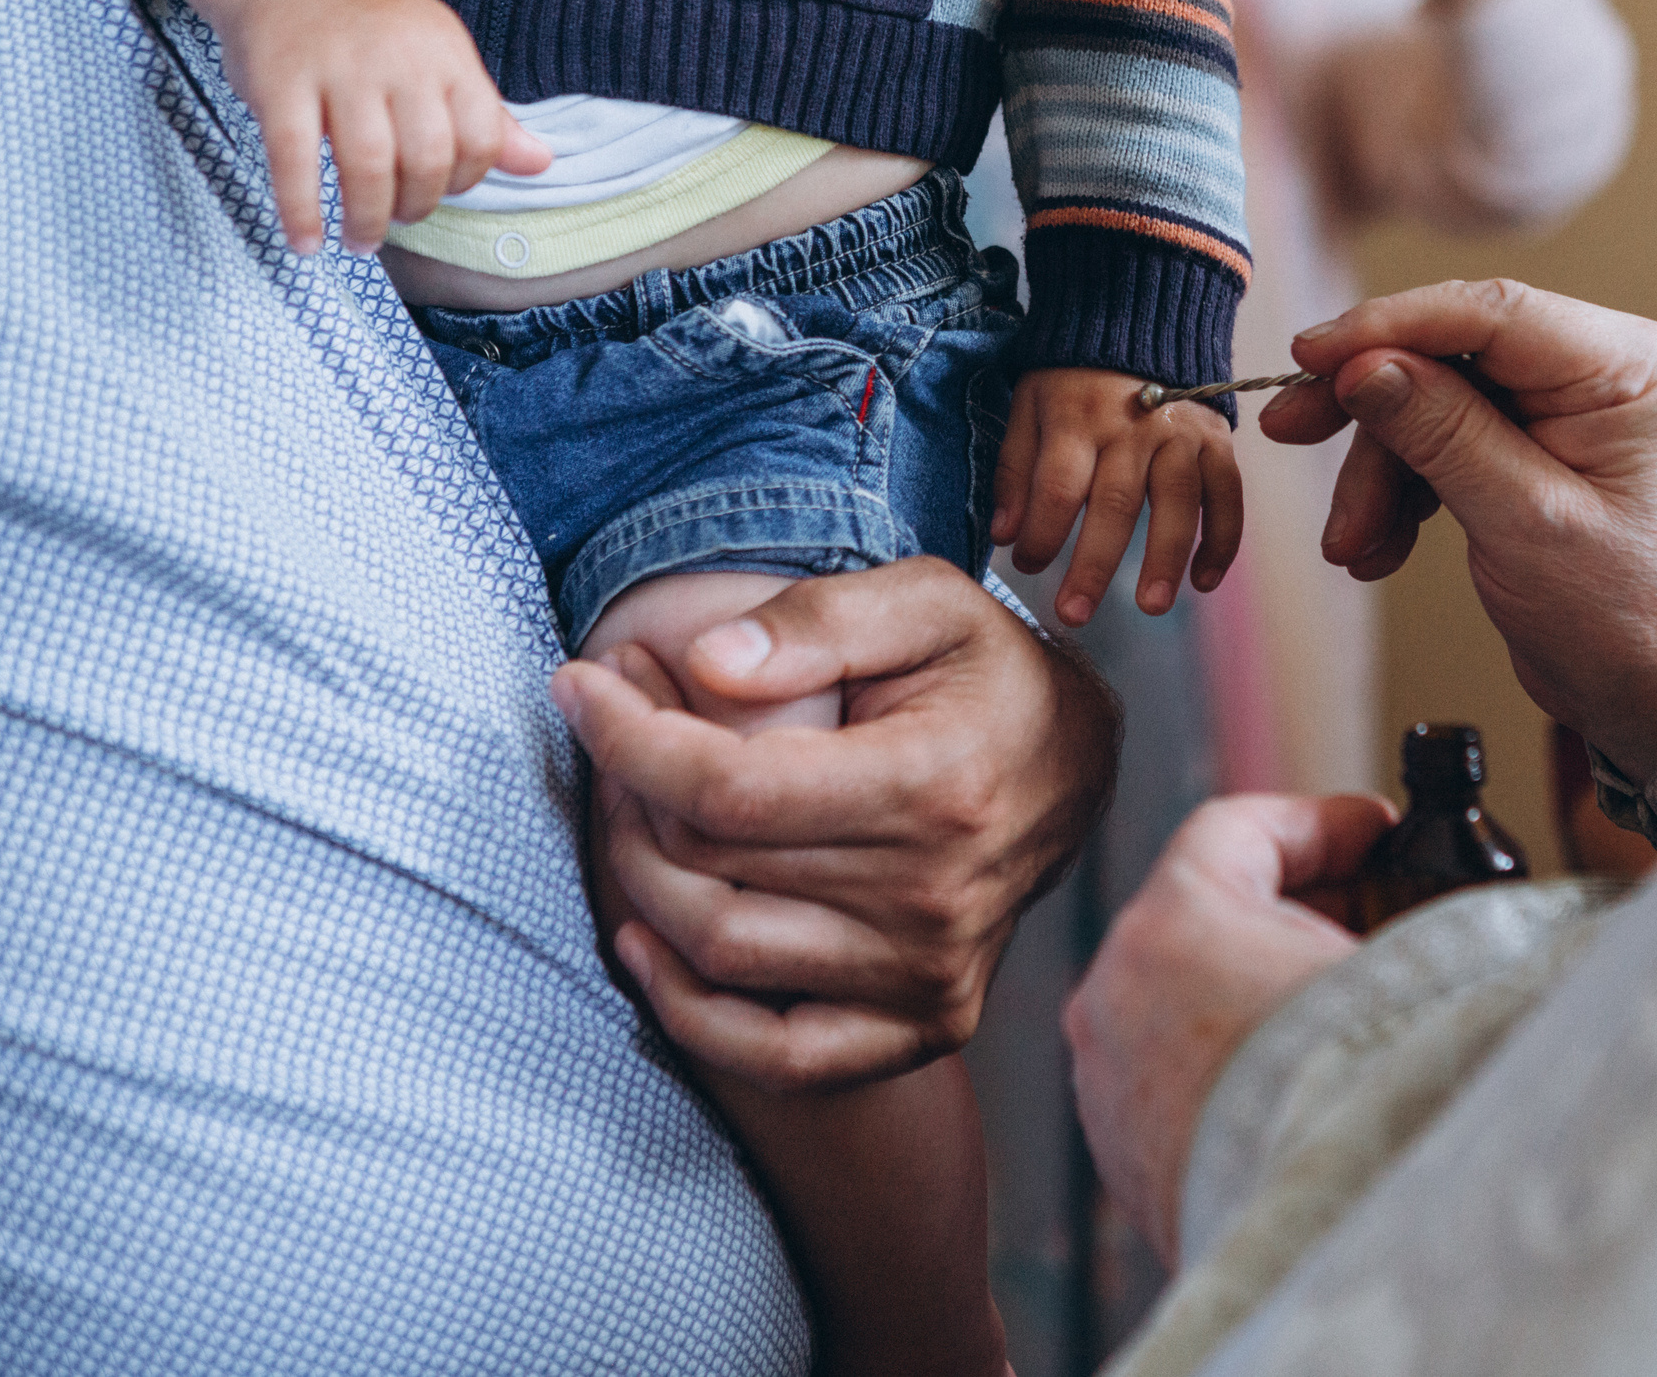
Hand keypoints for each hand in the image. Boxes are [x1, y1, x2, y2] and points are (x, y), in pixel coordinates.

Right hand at [215, 0, 548, 254]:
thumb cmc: (373, 24)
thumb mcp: (441, 55)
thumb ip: (486, 114)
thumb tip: (542, 163)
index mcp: (446, 53)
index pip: (481, 139)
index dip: (467, 179)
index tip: (441, 190)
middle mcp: (397, 58)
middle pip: (427, 158)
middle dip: (417, 205)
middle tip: (398, 219)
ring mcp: (336, 67)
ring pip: (368, 164)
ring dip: (367, 218)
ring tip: (362, 240)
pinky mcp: (278, 80)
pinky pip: (293, 158)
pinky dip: (301, 210)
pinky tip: (306, 241)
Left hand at [551, 558, 1119, 1089]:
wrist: (1075, 766)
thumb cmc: (986, 672)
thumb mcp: (926, 602)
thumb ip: (817, 621)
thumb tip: (704, 663)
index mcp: (936, 787)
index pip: (729, 790)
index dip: (630, 739)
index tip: (581, 684)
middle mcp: (936, 899)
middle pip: (710, 869)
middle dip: (626, 786)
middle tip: (607, 719)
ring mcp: (932, 976)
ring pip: (719, 952)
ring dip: (638, 878)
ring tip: (625, 803)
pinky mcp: (929, 1024)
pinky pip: (776, 1055)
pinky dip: (689, 1012)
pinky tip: (644, 940)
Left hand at [989, 367, 1242, 626]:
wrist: (1141, 316)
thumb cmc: (1073, 377)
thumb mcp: (1029, 405)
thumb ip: (1015, 469)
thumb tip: (1004, 536)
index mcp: (1077, 417)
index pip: (1058, 487)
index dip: (1042, 534)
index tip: (1027, 566)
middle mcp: (1132, 426)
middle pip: (1115, 504)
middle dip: (1094, 565)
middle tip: (1075, 614)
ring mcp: (1180, 434)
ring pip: (1177, 503)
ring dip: (1165, 559)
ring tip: (1150, 607)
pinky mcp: (1217, 440)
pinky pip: (1227, 495)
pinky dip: (1221, 540)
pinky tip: (1204, 581)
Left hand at [1063, 792, 1392, 1265]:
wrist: (1328, 1237)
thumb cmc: (1363, 1091)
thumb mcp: (1408, 971)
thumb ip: (1419, 926)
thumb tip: (1473, 919)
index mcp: (1173, 923)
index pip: (1236, 830)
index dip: (1322, 824)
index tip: (1381, 834)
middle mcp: (1117, 992)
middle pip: (1205, 916)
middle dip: (1296, 913)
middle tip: (1377, 917)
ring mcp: (1109, 1082)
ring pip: (1186, 1004)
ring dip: (1262, 996)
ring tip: (1353, 1011)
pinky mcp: (1125, 1161)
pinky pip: (1179, 1084)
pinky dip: (1237, 1070)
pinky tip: (1312, 1085)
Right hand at [1260, 278, 1656, 780]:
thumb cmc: (1628, 621)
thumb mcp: (1526, 524)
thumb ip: (1444, 433)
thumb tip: (1364, 363)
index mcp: (1632, 367)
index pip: (1493, 313)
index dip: (1390, 326)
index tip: (1311, 354)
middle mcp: (1606, 370)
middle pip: (1454, 355)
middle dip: (1372, 409)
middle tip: (1289, 429)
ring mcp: (1571, 410)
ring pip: (1437, 402)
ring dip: (1381, 471)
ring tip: (1352, 544)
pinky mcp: (1539, 449)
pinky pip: (1449, 442)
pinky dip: (1405, 492)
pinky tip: (1378, 547)